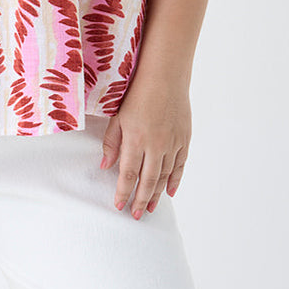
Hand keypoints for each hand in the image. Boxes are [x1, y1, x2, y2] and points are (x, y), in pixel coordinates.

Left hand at [99, 75, 191, 218]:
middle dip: (140, 200)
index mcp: (135, 138)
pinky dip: (175, 180)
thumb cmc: (137, 91)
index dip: (123, 192)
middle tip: (135, 215)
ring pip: (164, 176)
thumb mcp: (118, 115)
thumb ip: (112, 142)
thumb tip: (104, 167)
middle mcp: (155, 144)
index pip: (128, 174)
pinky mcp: (184, 138)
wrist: (165, 74)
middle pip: (147, 180)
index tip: (119, 205)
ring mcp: (172, 142)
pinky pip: (180, 165)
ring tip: (149, 208)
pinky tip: (170, 191)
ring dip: (157, 194)